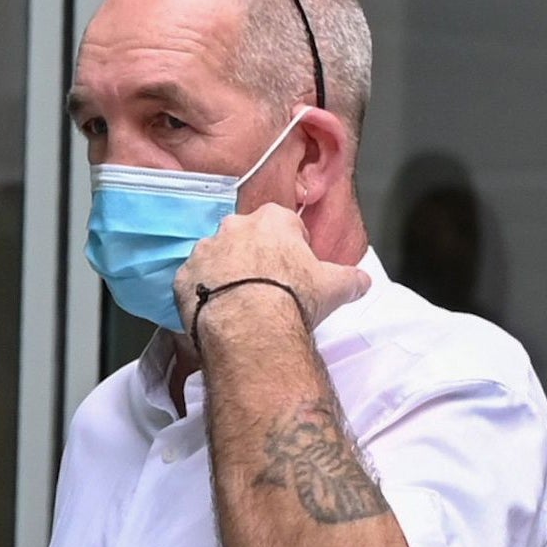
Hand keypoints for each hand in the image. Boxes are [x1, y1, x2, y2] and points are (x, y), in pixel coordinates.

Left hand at [177, 203, 370, 340]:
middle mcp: (234, 226)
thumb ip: (352, 278)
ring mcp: (204, 250)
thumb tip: (363, 281)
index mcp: (272, 219)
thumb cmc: (293, 298)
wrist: (251, 327)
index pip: (284, 226)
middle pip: (246, 238)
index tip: (292, 270)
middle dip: (253, 258)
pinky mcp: (183, 277)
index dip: (290, 249)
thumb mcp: (335, 285)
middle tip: (264, 288)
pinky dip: (200, 294)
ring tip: (237, 303)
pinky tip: (214, 312)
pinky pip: (192, 282)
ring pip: (215, 258)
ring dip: (223, 275)